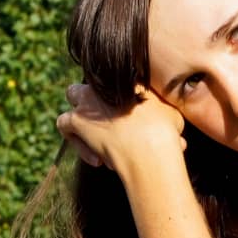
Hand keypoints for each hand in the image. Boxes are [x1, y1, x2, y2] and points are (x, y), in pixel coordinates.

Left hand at [56, 83, 186, 174]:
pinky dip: (77, 142)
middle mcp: (105, 83)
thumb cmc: (164, 133)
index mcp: (127, 77)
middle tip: (110, 120)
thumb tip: (167, 119)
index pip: (114, 78)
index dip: (118, 98)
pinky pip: (64, 124)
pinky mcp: (75, 119)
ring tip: (101, 142)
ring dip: (82, 116)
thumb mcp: (172, 114)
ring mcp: (87, 99)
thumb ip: (163, 111)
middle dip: (96, 96)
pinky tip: (96, 159)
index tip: (127, 116)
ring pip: (72, 96)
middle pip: (93, 78)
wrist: (149, 148)